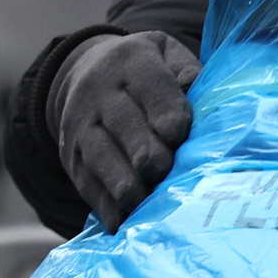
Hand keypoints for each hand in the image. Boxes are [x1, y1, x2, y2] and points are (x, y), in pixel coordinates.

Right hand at [49, 31, 201, 232]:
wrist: (87, 72)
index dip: (166, 113)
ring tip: (147, 203)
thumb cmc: (149, 70)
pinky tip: (125, 222)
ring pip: (101, 157)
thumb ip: (189, 73)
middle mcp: (99, 92)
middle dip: (146, 153)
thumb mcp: (168, 55)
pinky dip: (106, 206)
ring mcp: (80, 126)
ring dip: (125, 184)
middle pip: (124, 125)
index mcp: (132, 61)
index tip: (179, 135)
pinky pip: (87, 183)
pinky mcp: (71, 157)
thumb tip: (207, 98)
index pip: (151, 86)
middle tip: (164, 171)